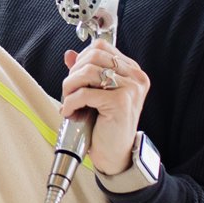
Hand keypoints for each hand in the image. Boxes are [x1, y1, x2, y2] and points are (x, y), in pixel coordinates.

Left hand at [60, 40, 148, 175]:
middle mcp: (135, 77)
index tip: (74, 78)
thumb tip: (69, 54)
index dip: (81, 60)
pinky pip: (85, 93)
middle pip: (93, 56)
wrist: (116, 155)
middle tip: (68, 92)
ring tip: (68, 101)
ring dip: (69, 87)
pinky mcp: (121, 102)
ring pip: (87, 72)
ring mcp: (131, 88)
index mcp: (132, 71)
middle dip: (73, 74)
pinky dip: (70, 102)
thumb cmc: (106, 126)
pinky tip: (70, 112)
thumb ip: (85, 72)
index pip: (100, 47)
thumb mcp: (96, 93)